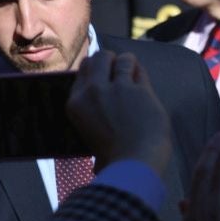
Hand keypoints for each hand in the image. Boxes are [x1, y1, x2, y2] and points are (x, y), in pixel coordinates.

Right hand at [66, 52, 172, 172]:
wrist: (134, 163)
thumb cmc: (112, 158)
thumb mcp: (87, 135)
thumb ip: (91, 118)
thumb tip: (96, 132)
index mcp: (75, 103)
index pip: (83, 70)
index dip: (96, 70)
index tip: (105, 76)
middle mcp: (93, 91)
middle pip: (99, 57)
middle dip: (111, 61)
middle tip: (119, 75)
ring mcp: (117, 88)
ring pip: (122, 59)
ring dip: (129, 65)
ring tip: (133, 78)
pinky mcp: (139, 90)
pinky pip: (139, 71)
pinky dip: (142, 74)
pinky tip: (143, 85)